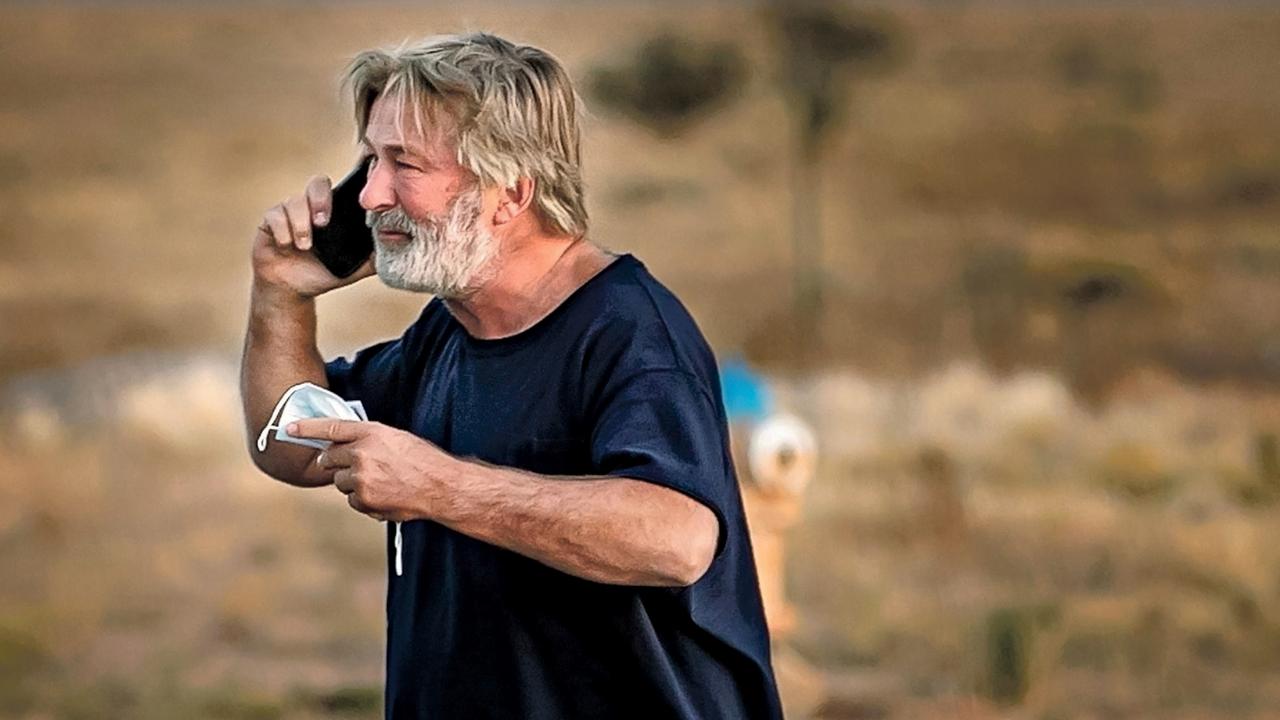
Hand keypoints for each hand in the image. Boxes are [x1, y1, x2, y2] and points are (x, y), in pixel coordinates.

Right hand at [251, 174, 375, 298]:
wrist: (293, 290)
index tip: (355, 194)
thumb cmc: (324, 272)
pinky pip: (275, 216)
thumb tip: (400, 246)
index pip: (341, 187)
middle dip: (320, 200)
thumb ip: (374, 256)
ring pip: (294, 201)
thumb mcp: (354, 266)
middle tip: (323, 223)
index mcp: (333, 211)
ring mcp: (289, 211)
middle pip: (317, 183)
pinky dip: (283, 232)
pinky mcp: (270, 221)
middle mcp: (311, 206)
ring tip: (305, 246)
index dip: (348, 182)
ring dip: (301, 225)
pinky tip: (287, 246)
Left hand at [288, 418, 456, 521]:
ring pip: (340, 481)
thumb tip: (344, 446)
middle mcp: (362, 454)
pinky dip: (363, 499)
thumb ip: (368, 440)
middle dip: (333, 462)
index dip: (306, 428)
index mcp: (371, 433)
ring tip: (380, 482)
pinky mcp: (363, 500)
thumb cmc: (423, 460)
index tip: (288, 428)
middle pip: (329, 458)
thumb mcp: (395, 439)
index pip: (331, 427)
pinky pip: (352, 500)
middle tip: (351, 465)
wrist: (440, 486)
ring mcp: (360, 479)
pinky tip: (384, 494)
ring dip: (352, 482)